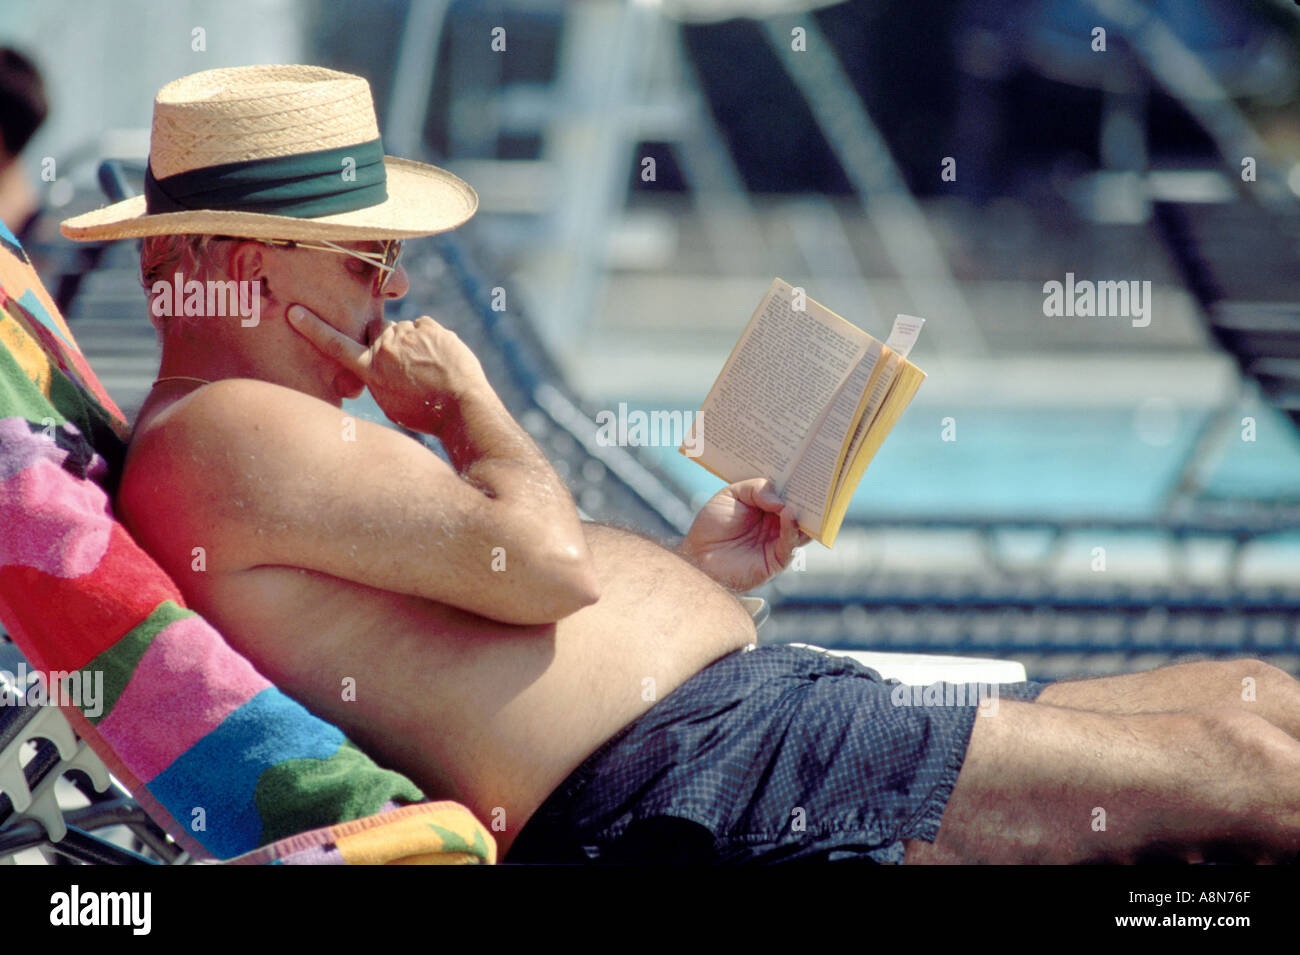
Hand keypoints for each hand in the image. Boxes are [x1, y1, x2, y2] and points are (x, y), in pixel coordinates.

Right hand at [287, 306, 489, 433]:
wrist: (462, 408)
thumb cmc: (425, 414)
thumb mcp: (389, 404)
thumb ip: (377, 378)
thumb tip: (376, 364)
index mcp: (370, 370)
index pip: (335, 345)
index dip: (314, 328)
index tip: (295, 311)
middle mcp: (384, 349)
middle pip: (376, 328)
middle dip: (386, 337)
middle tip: (406, 360)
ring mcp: (408, 336)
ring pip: (405, 329)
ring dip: (413, 341)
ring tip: (430, 366)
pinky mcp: (430, 328)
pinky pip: (426, 326)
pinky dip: (433, 339)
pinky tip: (442, 359)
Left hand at [678, 478, 810, 592]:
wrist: (698, 556)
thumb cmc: (712, 525)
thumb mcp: (730, 495)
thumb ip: (755, 489)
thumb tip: (780, 500)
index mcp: (768, 506)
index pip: (789, 492)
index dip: (797, 481)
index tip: (805, 465)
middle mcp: (777, 523)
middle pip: (800, 508)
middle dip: (807, 495)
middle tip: (816, 477)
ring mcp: (779, 540)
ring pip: (802, 526)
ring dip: (805, 512)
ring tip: (804, 495)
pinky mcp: (777, 559)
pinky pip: (790, 543)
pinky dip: (792, 527)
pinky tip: (788, 513)